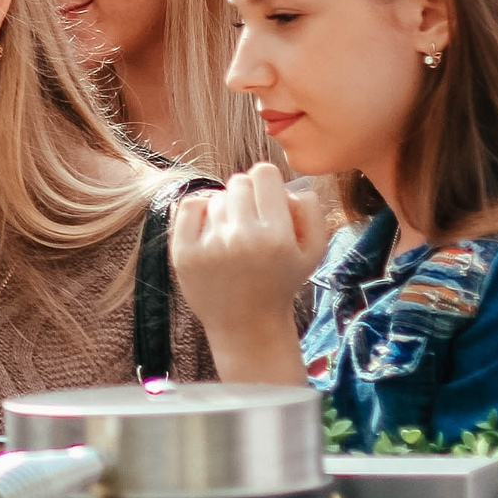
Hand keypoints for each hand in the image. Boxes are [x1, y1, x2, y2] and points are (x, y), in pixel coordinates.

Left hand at [170, 164, 326, 382]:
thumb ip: (310, 211)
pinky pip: (189, 205)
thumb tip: (289, 184)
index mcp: (277, 236)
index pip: (264, 173)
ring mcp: (210, 246)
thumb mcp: (313, 252)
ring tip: (234, 236)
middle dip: (248, 197)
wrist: (246, 324)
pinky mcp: (184, 253)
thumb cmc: (281, 282)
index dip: (267, 183)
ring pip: (217, 197)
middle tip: (251, 222)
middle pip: (239, 182)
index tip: (267, 199)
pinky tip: (211, 229)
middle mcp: (242, 238)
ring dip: (226, 210)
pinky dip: (200, 210)